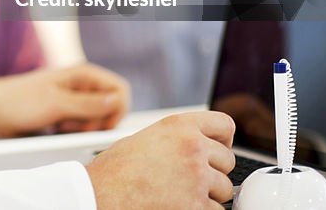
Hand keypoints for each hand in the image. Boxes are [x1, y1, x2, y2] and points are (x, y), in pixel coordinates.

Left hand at [0, 63, 128, 136]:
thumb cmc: (20, 102)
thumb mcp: (57, 105)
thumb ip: (89, 105)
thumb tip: (119, 101)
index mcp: (84, 74)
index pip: (121, 91)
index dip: (116, 110)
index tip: (99, 124)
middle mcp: (82, 85)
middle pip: (111, 108)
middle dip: (96, 122)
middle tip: (70, 124)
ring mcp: (75, 99)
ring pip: (97, 119)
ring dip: (83, 128)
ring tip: (59, 125)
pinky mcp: (66, 113)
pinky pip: (82, 125)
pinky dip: (74, 131)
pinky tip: (56, 129)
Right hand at [87, 111, 235, 209]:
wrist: (99, 195)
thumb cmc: (114, 171)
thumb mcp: (146, 138)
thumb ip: (177, 138)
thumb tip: (200, 146)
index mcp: (179, 126)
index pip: (225, 125)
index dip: (221, 140)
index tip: (214, 151)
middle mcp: (192, 147)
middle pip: (227, 161)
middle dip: (212, 172)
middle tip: (186, 180)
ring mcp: (197, 177)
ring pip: (224, 189)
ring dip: (207, 195)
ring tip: (178, 194)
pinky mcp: (197, 206)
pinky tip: (178, 207)